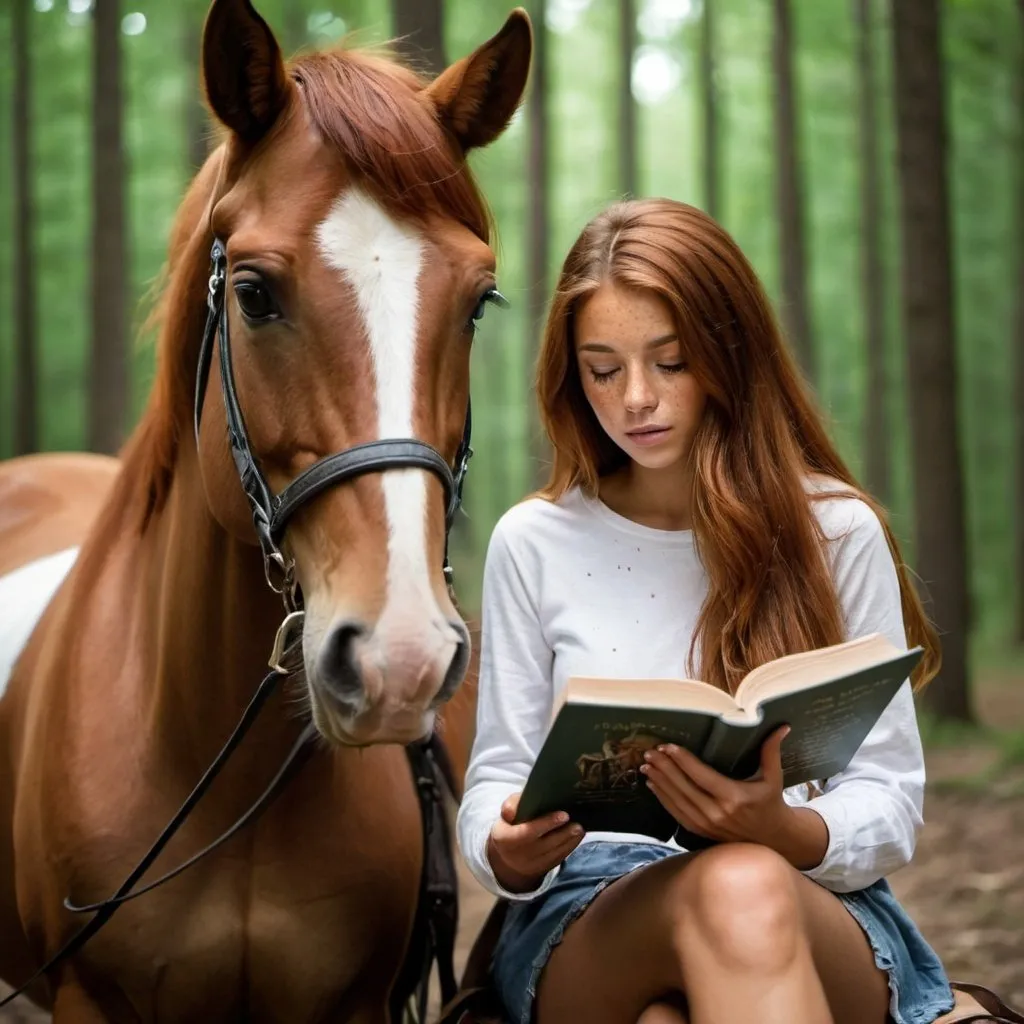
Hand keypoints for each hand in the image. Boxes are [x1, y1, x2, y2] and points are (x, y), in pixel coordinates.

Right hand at [486, 793, 583, 893]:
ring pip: (554, 854)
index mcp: (505, 839)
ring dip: (569, 841)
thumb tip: (511, 811)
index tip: (564, 815)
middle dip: (563, 834)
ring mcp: (531, 865)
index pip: (527, 832)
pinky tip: (577, 837)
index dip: (545, 824)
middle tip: (577, 823)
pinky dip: (569, 848)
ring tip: (580, 828)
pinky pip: (558, 859)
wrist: (509, 855)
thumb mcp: (506, 814)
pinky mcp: (542, 870)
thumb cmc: (511, 826)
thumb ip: (511, 805)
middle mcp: (518, 855)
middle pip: (544, 845)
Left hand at [640, 726, 792, 845]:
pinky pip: (677, 815)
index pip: (702, 776)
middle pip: (685, 788)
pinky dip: (663, 799)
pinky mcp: (702, 832)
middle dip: (665, 769)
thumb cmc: (771, 802)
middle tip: (649, 752)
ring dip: (660, 782)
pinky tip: (653, 785)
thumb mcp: (774, 777)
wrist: (772, 838)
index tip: (667, 746)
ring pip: (677, 801)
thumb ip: (772, 751)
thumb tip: (782, 726)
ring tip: (646, 765)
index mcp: (735, 797)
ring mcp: (708, 825)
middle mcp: (718, 813)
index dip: (683, 761)